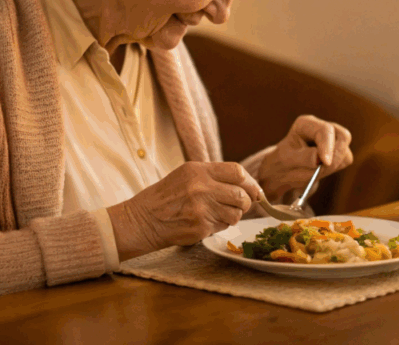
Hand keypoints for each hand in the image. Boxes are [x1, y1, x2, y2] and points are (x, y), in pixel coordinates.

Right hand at [107, 161, 261, 260]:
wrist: (143, 219)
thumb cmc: (166, 197)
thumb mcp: (186, 176)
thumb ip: (213, 177)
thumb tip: (246, 185)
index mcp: (198, 170)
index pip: (237, 172)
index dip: (251, 183)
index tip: (255, 191)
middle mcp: (201, 187)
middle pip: (241, 195)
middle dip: (246, 202)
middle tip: (239, 206)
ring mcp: (201, 208)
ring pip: (236, 214)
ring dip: (232, 216)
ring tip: (217, 214)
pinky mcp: (200, 226)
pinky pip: (223, 227)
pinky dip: (219, 226)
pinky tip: (204, 223)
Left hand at [258, 115, 353, 202]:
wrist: (286, 171)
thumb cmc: (285, 163)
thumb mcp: (287, 160)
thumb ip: (303, 157)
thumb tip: (320, 158)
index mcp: (306, 124)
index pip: (325, 130)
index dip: (328, 146)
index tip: (326, 163)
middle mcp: (322, 127)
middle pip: (343, 136)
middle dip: (335, 156)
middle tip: (321, 170)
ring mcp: (333, 138)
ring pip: (346, 150)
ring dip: (334, 164)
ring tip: (314, 171)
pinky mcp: (339, 149)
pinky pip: (346, 159)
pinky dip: (336, 168)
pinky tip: (321, 170)